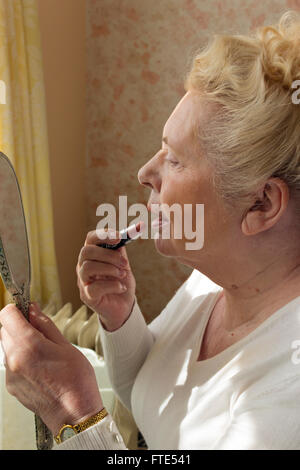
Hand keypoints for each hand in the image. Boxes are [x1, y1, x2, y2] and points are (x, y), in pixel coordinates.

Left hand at [0, 302, 102, 435]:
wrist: (74, 414)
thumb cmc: (76, 381)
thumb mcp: (65, 345)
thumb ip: (45, 325)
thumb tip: (33, 310)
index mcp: (28, 345)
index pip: (7, 315)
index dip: (17, 309)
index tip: (26, 310)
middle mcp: (14, 359)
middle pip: (4, 330)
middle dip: (18, 326)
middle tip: (38, 330)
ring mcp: (10, 375)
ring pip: (7, 347)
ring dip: (19, 342)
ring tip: (42, 351)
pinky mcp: (12, 386)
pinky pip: (11, 363)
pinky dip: (20, 358)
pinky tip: (39, 365)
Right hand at [76, 228, 136, 330]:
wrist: (124, 306)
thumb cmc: (120, 282)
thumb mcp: (123, 263)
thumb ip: (121, 250)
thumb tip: (128, 233)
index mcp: (92, 255)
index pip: (90, 238)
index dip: (103, 235)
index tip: (119, 237)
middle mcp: (83, 266)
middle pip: (86, 251)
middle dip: (108, 255)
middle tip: (125, 263)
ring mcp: (83, 281)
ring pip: (88, 267)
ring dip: (110, 269)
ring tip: (123, 274)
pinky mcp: (87, 296)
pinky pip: (95, 287)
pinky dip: (112, 285)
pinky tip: (121, 288)